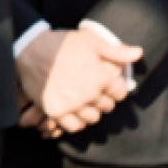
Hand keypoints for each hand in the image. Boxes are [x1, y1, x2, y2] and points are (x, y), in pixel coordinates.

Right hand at [15, 28, 141, 136]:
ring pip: (92, 118)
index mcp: (101, 78)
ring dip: (90, 111)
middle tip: (92, 91)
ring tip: (82, 101)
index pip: (120, 94)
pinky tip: (72, 111)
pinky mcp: (55, 111)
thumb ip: (116, 51)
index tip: (106, 84)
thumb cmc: (60, 43)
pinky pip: (74, 126)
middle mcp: (89, 94)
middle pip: (107, 107)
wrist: (28, 48)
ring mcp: (72, 104)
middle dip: (102, 99)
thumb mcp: (90, 40)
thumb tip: (138, 54)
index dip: (114, 88)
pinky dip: (76, 122)